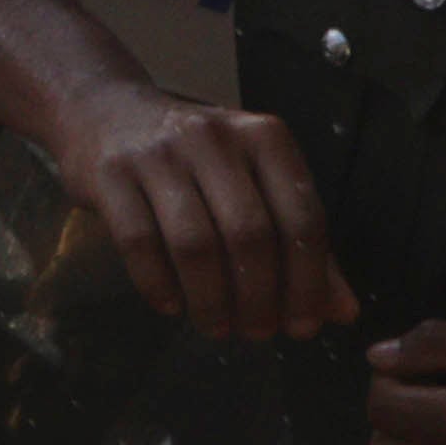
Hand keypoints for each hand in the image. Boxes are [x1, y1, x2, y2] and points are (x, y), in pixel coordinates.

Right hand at [45, 76, 357, 339]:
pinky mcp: (109, 173)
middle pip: (249, 234)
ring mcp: (158, 153)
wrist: (105, 111)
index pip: (302, 216)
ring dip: (210, 300)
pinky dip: (158, 285)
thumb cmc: (193, 156)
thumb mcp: (254, 181)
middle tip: (257, 333)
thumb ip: (297, 240)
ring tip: (216, 327)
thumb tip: (341, 311)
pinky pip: (138, 243)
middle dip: (259, 297)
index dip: (308, 281)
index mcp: (264, 138)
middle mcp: (214, 138)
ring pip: (194, 243)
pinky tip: (170, 306)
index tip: (302, 326)